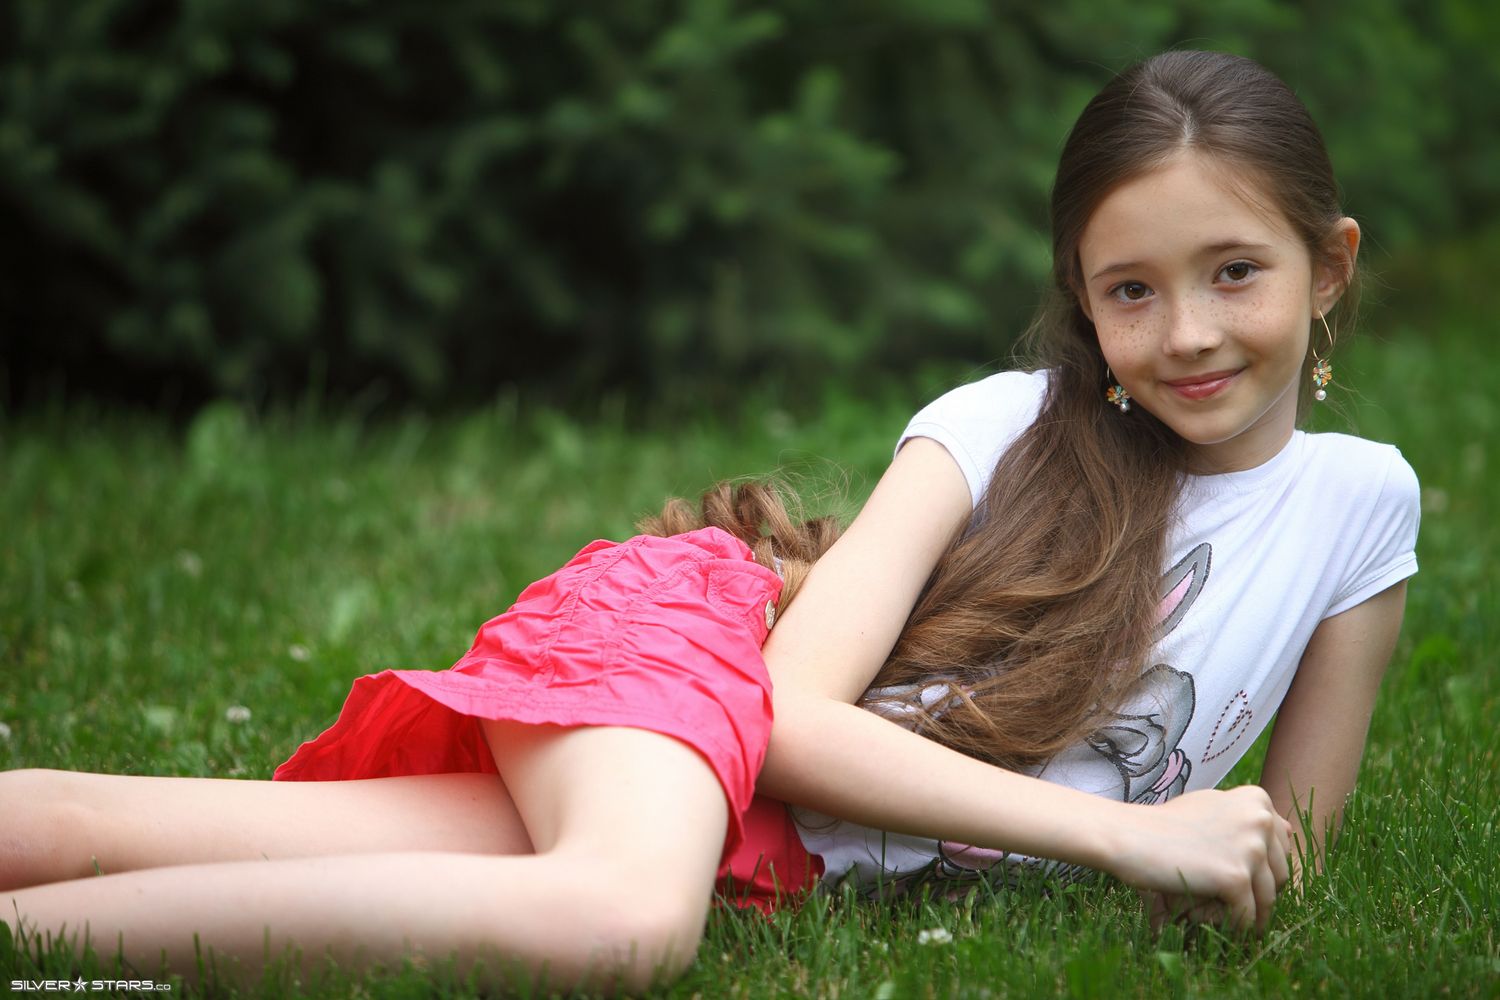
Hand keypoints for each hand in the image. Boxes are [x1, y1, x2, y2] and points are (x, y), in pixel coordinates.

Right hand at [1106, 785, 1292, 933]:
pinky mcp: (1236, 877)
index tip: (1228, 873)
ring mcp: (1251, 848)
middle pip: (1279, 876)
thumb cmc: (1165, 825)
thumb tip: (1288, 830)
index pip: (1282, 849)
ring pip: (1268, 900)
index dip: (1258, 868)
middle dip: (1256, 893)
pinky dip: (1230, 926)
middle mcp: (1260, 819)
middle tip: (1219, 898)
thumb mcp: (1213, 808)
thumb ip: (1248, 819)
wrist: (1127, 836)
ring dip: (1244, 914)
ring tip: (1213, 912)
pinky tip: (1204, 917)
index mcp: (1257, 800)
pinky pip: (1247, 917)